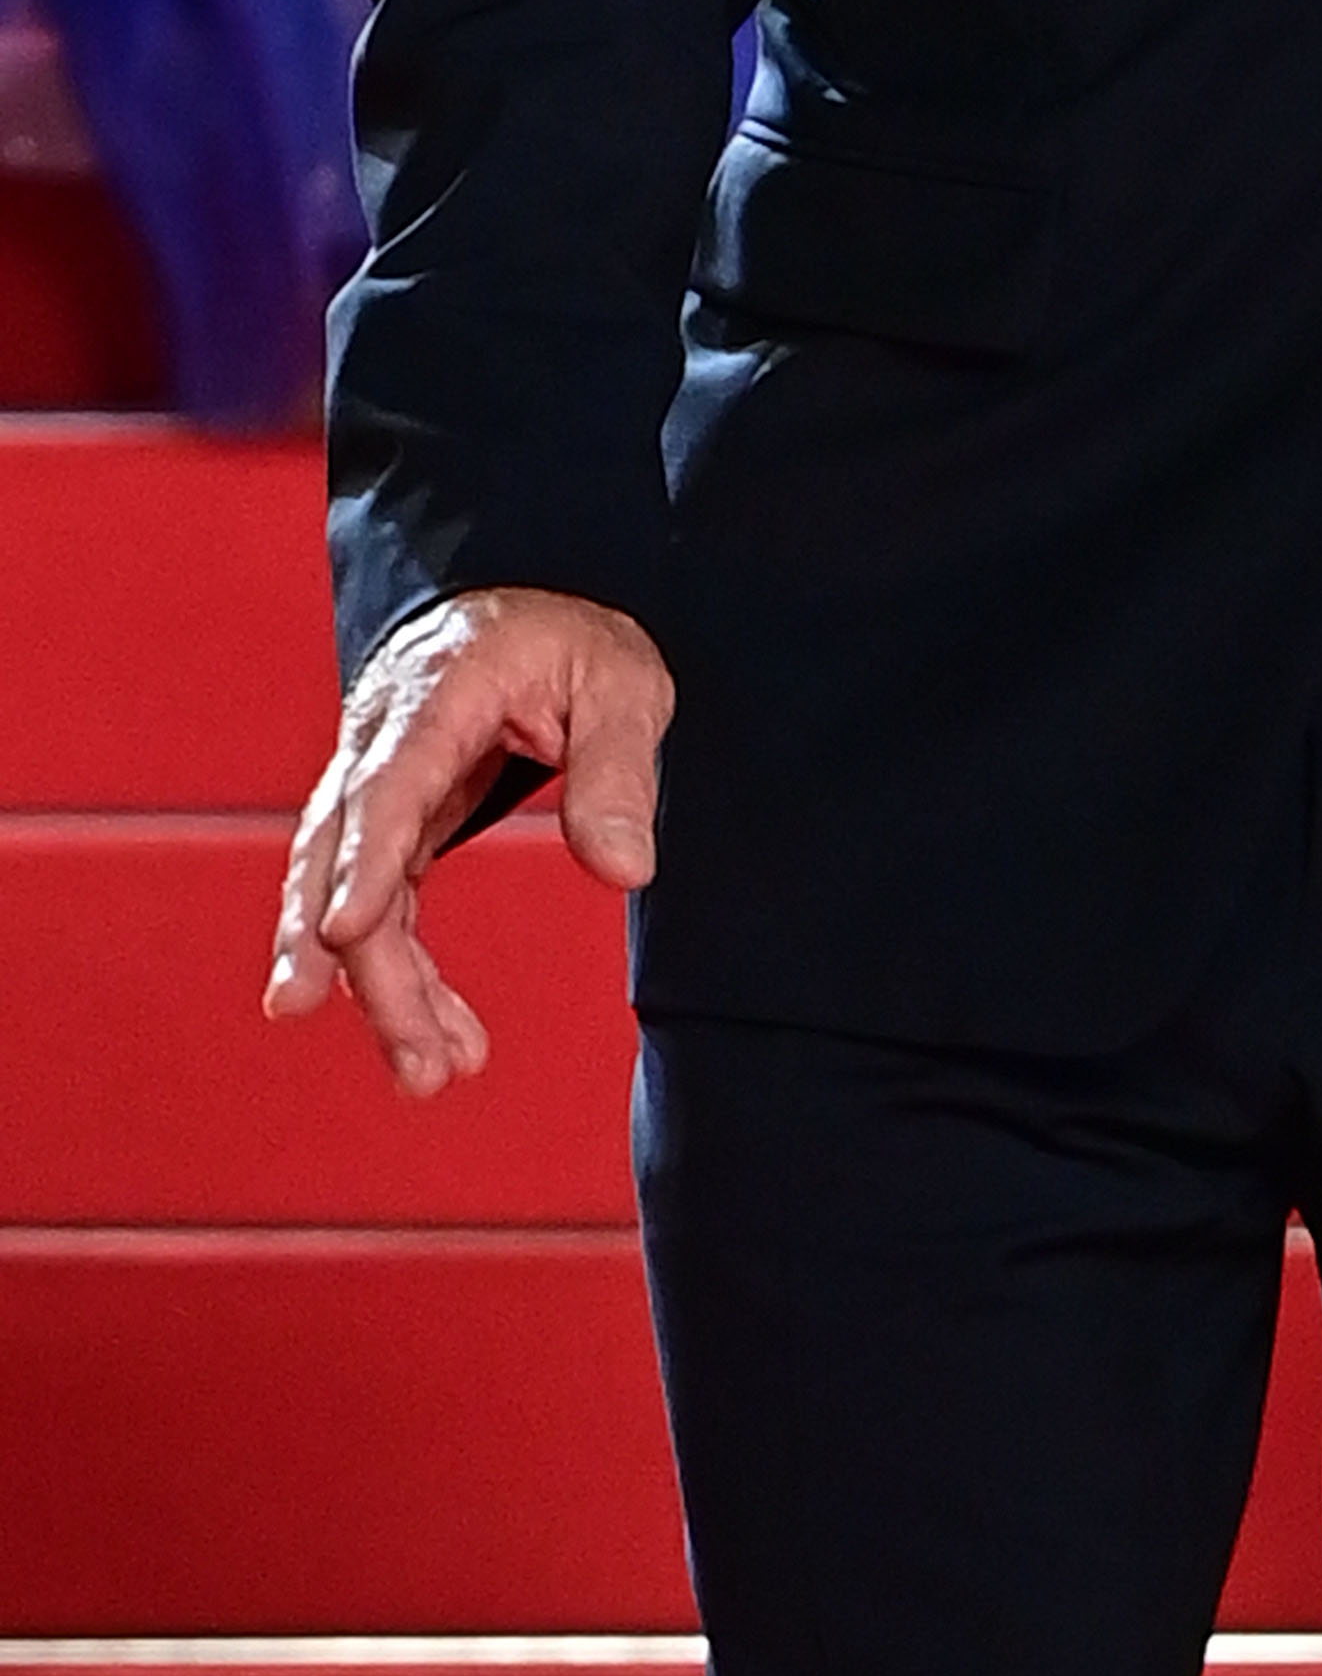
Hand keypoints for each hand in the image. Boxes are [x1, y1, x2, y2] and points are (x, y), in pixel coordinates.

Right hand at [264, 586, 672, 1095]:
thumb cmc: (576, 635)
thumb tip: (626, 870)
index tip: (342, 928)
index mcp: (438, 693)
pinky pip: (379, 908)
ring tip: (430, 1074)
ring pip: (343, 895)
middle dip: (361, 962)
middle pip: (344, 857)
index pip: (389, 782)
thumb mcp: (623, 683)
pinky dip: (398, 974)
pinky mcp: (392, 825)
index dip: (363, 858)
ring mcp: (376, 786)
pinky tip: (431, 1038)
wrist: (526, 602)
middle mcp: (382, 742)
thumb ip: (618, 771)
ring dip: (379, 990)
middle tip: (414, 1055)